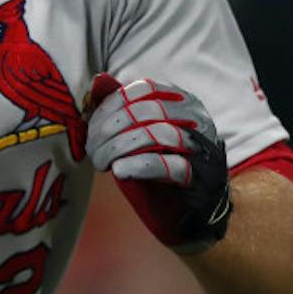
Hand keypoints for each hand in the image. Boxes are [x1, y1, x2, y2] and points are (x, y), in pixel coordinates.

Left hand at [86, 74, 231, 250]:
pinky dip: (137, 165)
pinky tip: (118, 171)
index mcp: (182, 101)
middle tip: (91, 150)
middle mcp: (196, 119)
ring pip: (155, 135)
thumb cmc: (161, 167)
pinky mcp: (200, 178)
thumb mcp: (138, 134)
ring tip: (100, 163)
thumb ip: (121, 106)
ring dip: (118, 148)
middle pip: (145, 112)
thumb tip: (98, 80)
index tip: (91, 128)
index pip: (143, 90)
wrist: (191, 213)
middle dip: (109, 130)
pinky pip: (167, 165)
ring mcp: (201, 147)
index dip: (111, 106)